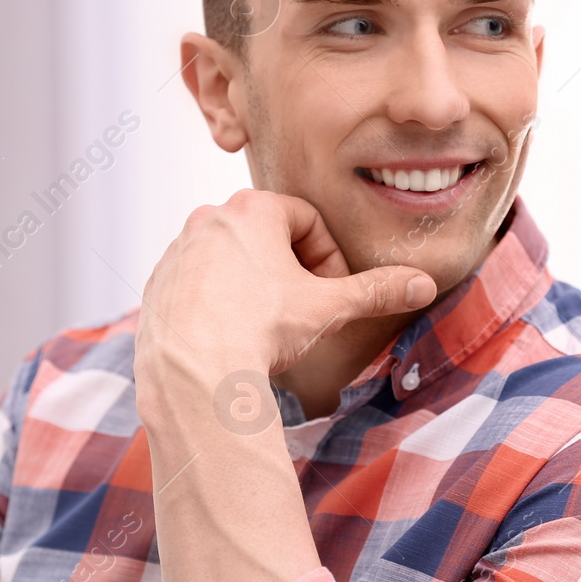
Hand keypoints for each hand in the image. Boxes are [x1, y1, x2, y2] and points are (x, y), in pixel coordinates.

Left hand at [133, 189, 436, 418]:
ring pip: (231, 260)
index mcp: (252, 210)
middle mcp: (208, 220)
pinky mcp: (157, 284)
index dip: (329, 257)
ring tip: (267, 328)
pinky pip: (198, 284)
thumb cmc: (259, 328)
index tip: (331, 292)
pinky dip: (219, 303)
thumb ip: (375, 291)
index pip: (307, 220)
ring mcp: (178, 251)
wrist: (191, 372)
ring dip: (255, 286)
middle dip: (292, 271)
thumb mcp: (328, 307)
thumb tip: (422, 284)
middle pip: (268, 237)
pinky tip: (232, 338)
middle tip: (304, 311)